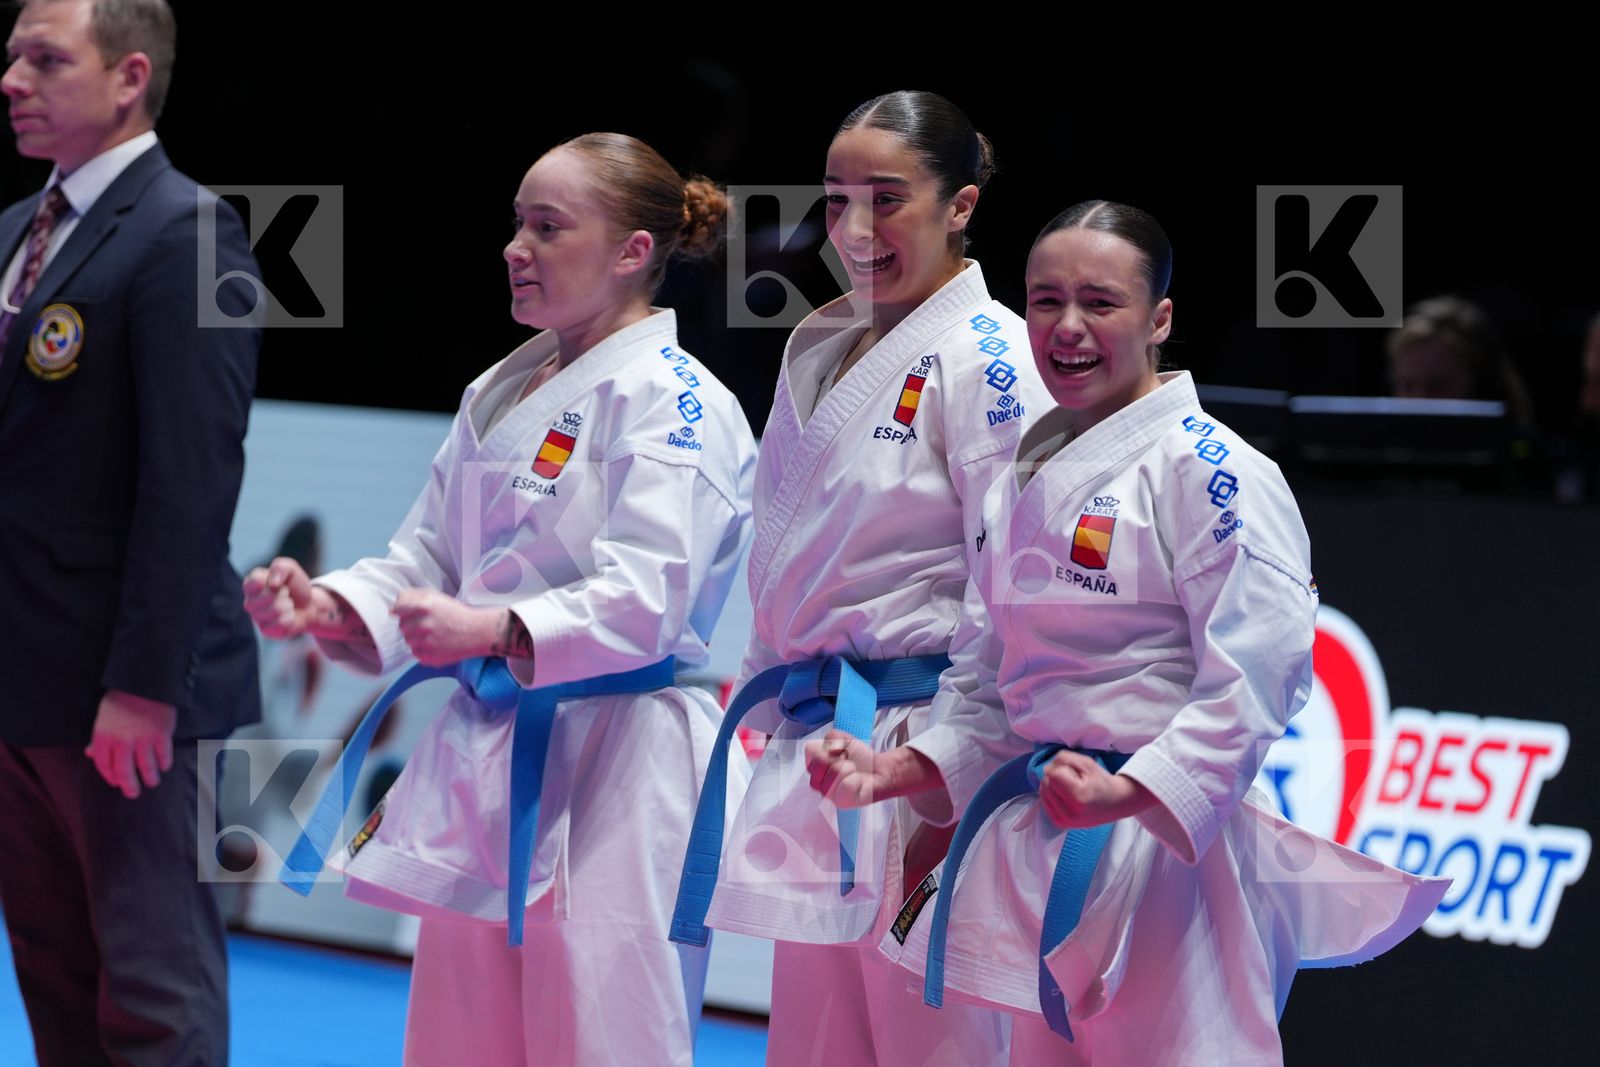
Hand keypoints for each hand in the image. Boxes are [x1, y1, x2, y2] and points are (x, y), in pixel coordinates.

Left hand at [85, 690, 175, 798]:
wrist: (146, 682)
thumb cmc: (121, 700)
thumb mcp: (103, 717)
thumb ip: (98, 738)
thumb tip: (91, 754)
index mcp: (104, 736)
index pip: (103, 764)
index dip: (109, 776)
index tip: (116, 782)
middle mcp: (122, 741)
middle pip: (124, 772)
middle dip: (129, 786)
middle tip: (133, 794)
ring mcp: (143, 739)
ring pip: (146, 767)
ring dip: (149, 778)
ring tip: (152, 782)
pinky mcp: (162, 735)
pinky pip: (164, 756)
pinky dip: (165, 763)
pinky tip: (164, 766)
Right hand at [242, 556, 314, 637]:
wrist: (308, 606)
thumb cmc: (295, 586)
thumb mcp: (291, 569)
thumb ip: (280, 567)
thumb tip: (272, 583)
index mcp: (251, 584)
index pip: (254, 581)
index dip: (270, 581)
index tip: (278, 582)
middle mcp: (249, 601)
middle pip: (268, 596)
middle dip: (284, 593)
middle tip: (286, 594)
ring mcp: (256, 617)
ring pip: (276, 610)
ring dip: (288, 606)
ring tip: (288, 605)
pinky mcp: (266, 630)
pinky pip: (281, 623)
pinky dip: (290, 618)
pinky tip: (288, 616)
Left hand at [391, 589, 498, 665]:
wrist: (476, 632)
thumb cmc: (456, 613)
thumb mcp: (436, 596)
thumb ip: (412, 597)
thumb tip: (393, 608)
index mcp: (424, 605)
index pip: (397, 608)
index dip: (401, 611)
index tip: (405, 613)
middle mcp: (422, 623)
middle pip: (401, 626)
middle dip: (411, 625)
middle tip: (427, 624)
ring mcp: (425, 642)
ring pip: (408, 640)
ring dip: (417, 638)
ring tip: (434, 635)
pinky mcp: (427, 656)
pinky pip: (415, 653)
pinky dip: (423, 650)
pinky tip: (436, 644)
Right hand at [804, 730, 942, 807]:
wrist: (879, 771)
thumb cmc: (859, 758)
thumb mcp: (843, 739)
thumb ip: (832, 736)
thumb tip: (832, 748)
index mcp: (815, 767)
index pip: (810, 750)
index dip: (828, 746)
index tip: (839, 751)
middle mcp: (818, 782)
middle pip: (820, 761)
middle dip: (837, 756)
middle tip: (846, 761)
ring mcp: (829, 794)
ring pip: (835, 771)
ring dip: (848, 767)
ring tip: (853, 771)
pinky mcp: (841, 802)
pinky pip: (847, 784)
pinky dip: (856, 780)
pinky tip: (858, 782)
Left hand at [1037, 750, 1153, 828]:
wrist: (1116, 803)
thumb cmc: (1102, 782)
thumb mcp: (1086, 763)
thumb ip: (1062, 759)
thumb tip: (1046, 769)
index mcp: (1077, 798)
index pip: (1053, 775)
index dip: (1064, 769)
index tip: (1078, 774)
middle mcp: (1068, 813)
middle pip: (1046, 783)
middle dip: (1057, 776)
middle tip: (1076, 781)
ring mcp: (1063, 821)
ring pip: (1043, 792)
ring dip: (1054, 785)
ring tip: (1072, 789)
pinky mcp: (1060, 823)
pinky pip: (1045, 802)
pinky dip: (1052, 794)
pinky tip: (1066, 795)